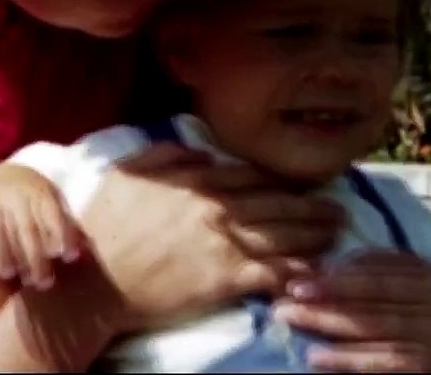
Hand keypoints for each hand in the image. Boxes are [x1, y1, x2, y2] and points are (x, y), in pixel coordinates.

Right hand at [0, 163, 85, 289]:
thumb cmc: (31, 196)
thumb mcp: (50, 198)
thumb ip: (64, 221)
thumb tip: (84, 249)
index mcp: (38, 192)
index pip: (52, 214)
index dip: (61, 235)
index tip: (68, 257)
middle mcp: (14, 196)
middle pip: (26, 229)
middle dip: (34, 259)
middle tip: (43, 284)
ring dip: (3, 257)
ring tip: (10, 276)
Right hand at [78, 143, 344, 332]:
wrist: (91, 278)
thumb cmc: (102, 226)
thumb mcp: (127, 173)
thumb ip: (166, 156)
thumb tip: (202, 152)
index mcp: (195, 181)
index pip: (250, 176)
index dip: (279, 181)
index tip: (298, 185)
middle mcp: (217, 207)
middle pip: (276, 203)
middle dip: (310, 206)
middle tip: (338, 208)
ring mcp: (224, 243)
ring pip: (282, 234)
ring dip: (314, 234)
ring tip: (338, 233)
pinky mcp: (224, 278)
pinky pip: (271, 273)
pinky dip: (296, 271)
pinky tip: (316, 272)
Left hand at [270, 250, 430, 371]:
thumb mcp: (422, 283)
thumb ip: (383, 269)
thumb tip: (329, 264)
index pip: (376, 275)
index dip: (334, 277)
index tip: (296, 279)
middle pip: (369, 301)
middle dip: (322, 300)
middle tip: (282, 300)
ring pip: (372, 330)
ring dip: (326, 326)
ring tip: (290, 321)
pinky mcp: (428, 368)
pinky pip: (381, 362)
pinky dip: (347, 360)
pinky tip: (317, 358)